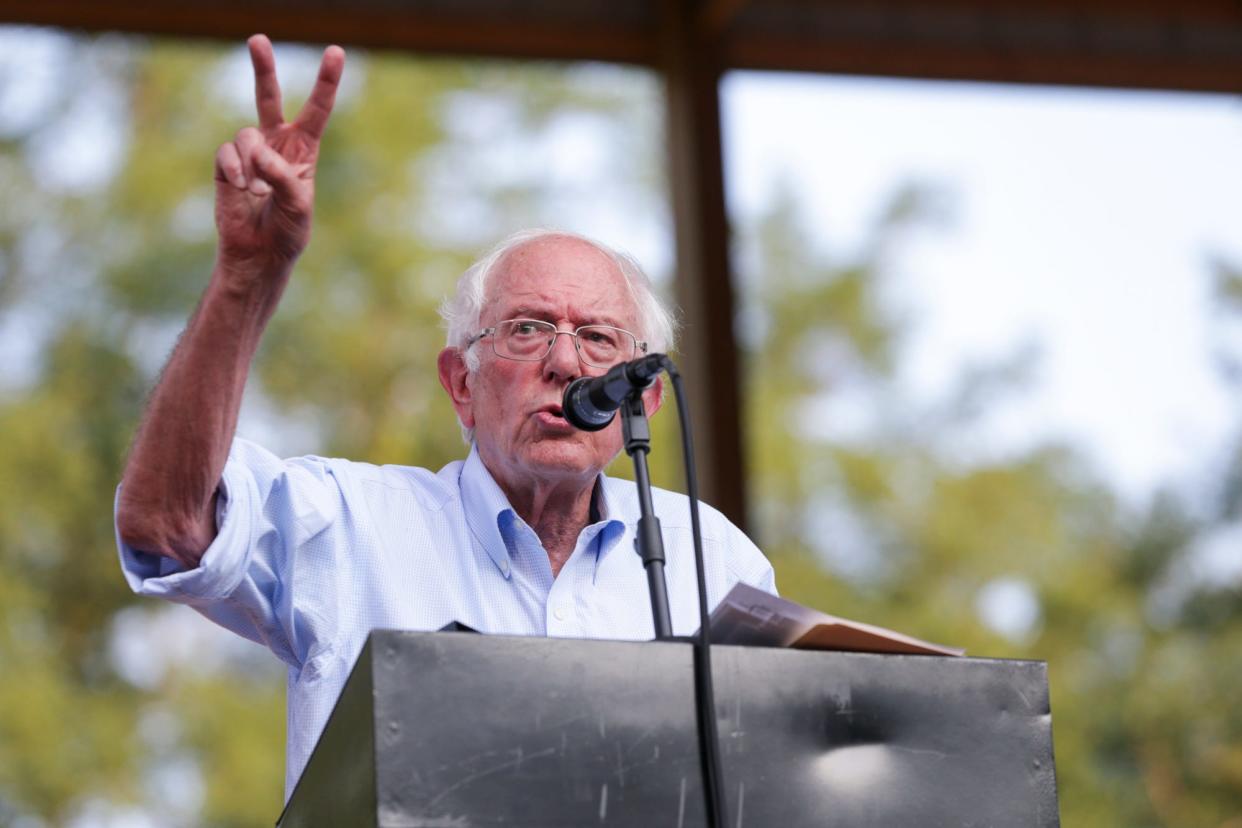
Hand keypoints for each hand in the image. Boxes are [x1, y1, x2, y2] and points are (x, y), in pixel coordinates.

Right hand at [213, 34, 344, 283]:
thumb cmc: (288, 231)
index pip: (317, 109)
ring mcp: (249, 153)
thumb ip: (282, 177)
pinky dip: (235, 170)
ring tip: (257, 190)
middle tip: (257, 39)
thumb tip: (257, 153)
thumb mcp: (298, 205)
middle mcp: (276, 145)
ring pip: (247, 134)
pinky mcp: (225, 165)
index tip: (335, 52)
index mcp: (304, 151)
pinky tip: (241, 189)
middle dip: (263, 68)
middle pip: (268, 97)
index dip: (326, 81)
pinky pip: (227, 153)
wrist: (259, 254)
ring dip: (253, 161)